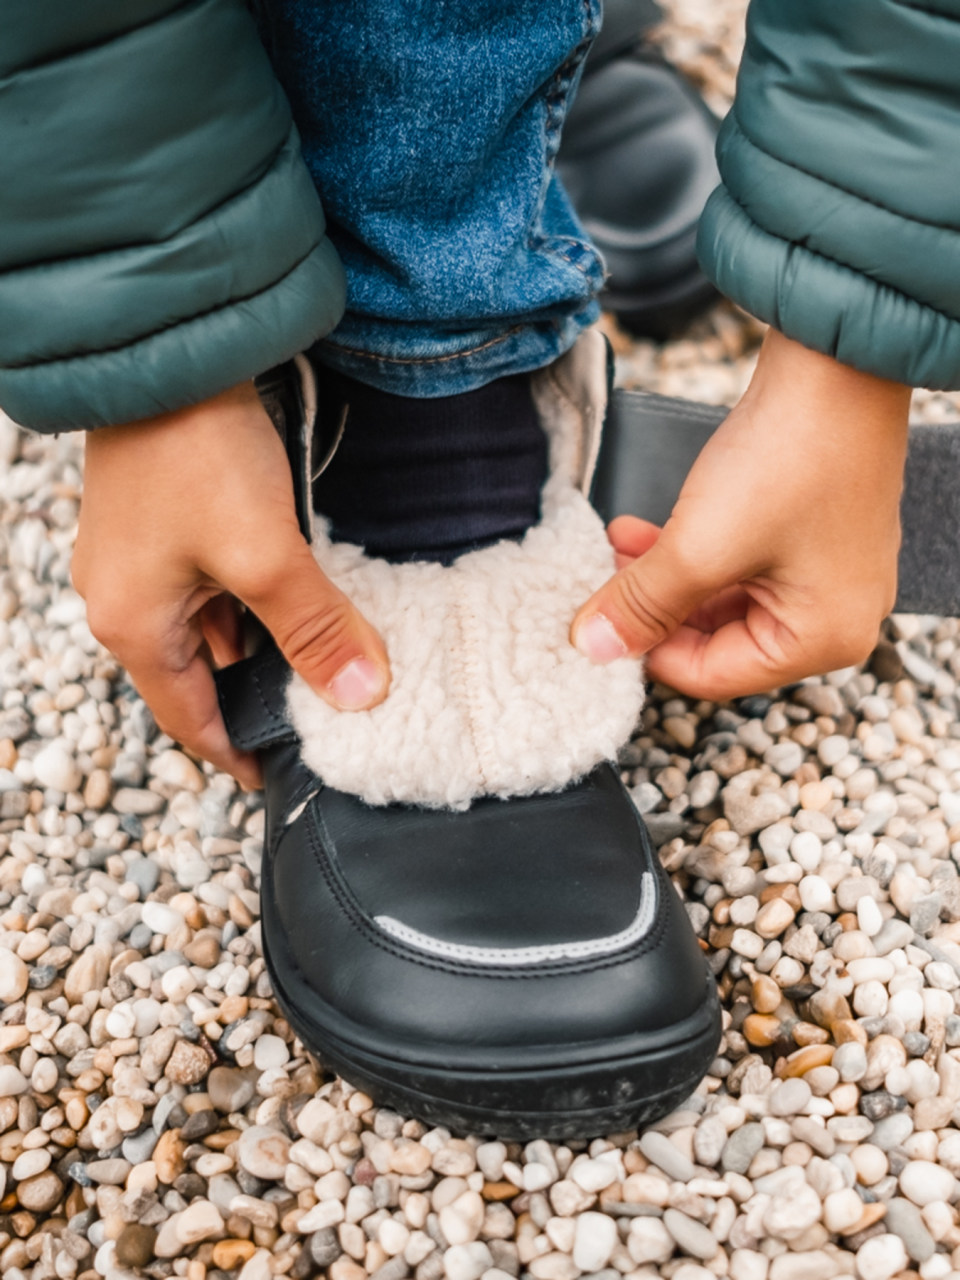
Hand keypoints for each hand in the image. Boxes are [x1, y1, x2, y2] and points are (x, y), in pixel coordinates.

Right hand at [73, 381, 389, 788]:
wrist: (168, 351)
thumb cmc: (197, 454)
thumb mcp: (265, 555)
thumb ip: (314, 628)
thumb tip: (360, 696)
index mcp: (135, 626)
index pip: (189, 719)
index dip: (236, 752)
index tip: (280, 776)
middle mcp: (126, 601)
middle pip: (201, 674)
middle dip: (260, 693)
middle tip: (325, 711)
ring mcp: (141, 560)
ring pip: (212, 627)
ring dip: (263, 642)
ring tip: (324, 658)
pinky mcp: (163, 523)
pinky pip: (211, 585)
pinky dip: (252, 600)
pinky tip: (299, 596)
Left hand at [571, 329, 911, 698]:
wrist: (836, 360)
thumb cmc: (790, 457)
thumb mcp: (700, 545)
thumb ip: (642, 604)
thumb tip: (591, 648)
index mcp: (823, 638)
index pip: (712, 676)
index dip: (644, 653)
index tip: (593, 629)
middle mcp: (833, 615)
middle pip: (715, 639)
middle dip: (650, 609)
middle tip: (597, 583)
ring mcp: (823, 572)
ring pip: (717, 598)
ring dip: (661, 578)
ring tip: (612, 548)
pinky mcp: (806, 533)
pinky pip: (735, 563)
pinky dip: (687, 553)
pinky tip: (641, 531)